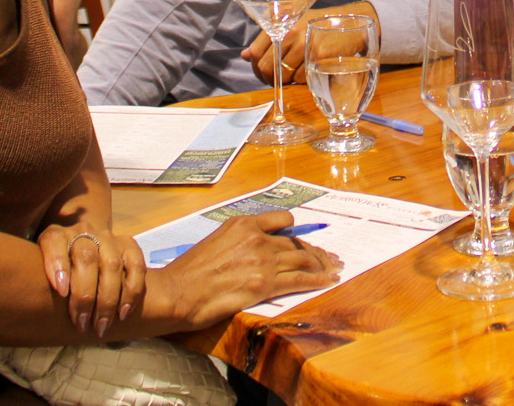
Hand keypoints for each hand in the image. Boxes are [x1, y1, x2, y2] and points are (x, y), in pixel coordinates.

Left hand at [39, 223, 146, 337]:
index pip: (55, 243)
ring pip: (112, 265)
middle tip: (81, 324)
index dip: (57, 264)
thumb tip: (52, 299)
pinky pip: (136, 267)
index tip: (61, 292)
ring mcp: (108, 238)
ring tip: (101, 325)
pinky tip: (123, 313)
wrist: (83, 253)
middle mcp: (84, 232)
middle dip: (85, 296)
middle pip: (86, 258)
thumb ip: (42, 279)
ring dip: (108, 300)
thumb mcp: (40, 272)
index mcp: (57, 236)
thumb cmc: (58, 272)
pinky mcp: (128, 245)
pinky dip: (131, 292)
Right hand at [151, 210, 341, 328]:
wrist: (178, 292)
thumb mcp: (216, 241)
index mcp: (244, 224)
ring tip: (335, 268)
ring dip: (323, 264)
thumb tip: (256, 248)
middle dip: (318, 252)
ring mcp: (262, 261)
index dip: (297, 233)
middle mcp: (256, 238)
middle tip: (332, 257)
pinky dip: (317, 280)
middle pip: (297, 243)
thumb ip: (240, 239)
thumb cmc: (190, 271)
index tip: (305, 241)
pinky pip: (299, 280)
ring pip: (303, 259)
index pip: (284, 221)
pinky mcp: (264, 285)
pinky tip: (327, 281)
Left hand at [244, 3, 380, 83]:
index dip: (255, 67)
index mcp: (281, 24)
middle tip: (277, 80)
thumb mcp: (293, 23)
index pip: (255, 52)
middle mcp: (290, 33)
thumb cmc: (319, 24)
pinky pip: (301, 79)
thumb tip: (245, 55)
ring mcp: (305, 46)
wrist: (351, 22)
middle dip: (269, 79)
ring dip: (287, 81)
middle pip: (266, 67)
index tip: (262, 72)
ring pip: (283, 76)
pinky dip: (302, 81)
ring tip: (295, 75)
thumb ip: (268, 38)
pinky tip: (308, 73)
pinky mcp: (319, 57)